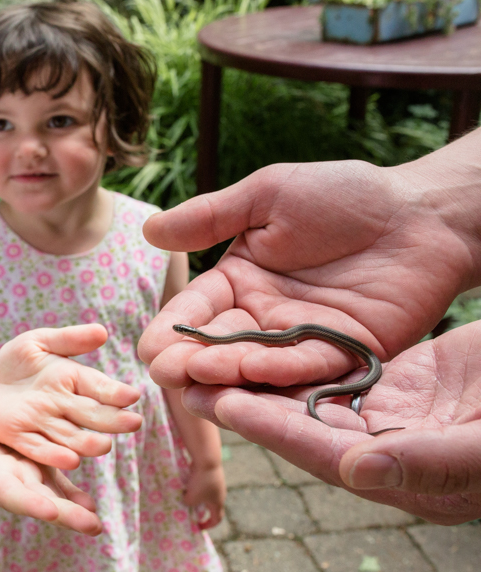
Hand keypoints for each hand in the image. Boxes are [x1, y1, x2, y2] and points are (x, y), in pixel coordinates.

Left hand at [0, 324, 142, 470]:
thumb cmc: (16, 360)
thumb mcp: (38, 342)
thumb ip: (69, 339)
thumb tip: (103, 331)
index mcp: (72, 380)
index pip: (98, 387)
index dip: (115, 392)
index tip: (132, 396)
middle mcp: (63, 405)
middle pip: (91, 415)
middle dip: (112, 420)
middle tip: (134, 424)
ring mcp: (43, 423)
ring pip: (70, 436)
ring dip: (88, 443)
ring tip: (106, 446)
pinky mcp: (20, 438)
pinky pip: (39, 448)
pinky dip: (54, 455)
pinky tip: (70, 461)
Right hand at [0, 415, 102, 534]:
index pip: (10, 494)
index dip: (29, 503)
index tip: (50, 511)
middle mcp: (10, 481)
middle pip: (40, 501)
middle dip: (66, 515)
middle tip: (92, 526)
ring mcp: (23, 474)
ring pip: (53, 494)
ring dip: (75, 509)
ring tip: (96, 523)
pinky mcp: (32, 464)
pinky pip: (56, 479)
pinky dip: (71, 492)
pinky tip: (90, 502)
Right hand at [138, 149, 480, 391]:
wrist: (422, 213)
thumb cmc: (344, 195)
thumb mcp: (267, 196)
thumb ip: (211, 217)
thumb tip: (148, 231)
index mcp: (238, 282)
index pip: (194, 312)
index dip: (171, 332)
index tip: (150, 350)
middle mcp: (263, 317)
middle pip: (218, 347)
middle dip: (190, 362)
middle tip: (167, 373)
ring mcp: (302, 340)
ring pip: (256, 365)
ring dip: (228, 373)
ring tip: (201, 376)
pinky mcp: (345, 354)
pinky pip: (309, 368)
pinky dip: (282, 371)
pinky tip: (256, 371)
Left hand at [180, 321, 480, 524]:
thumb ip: (426, 460)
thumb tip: (356, 468)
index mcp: (404, 474)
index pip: (321, 449)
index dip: (268, 425)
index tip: (219, 401)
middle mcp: (386, 450)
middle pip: (300, 424)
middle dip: (246, 401)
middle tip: (188, 377)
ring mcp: (391, 418)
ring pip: (311, 397)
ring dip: (261, 376)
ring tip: (210, 352)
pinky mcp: (400, 386)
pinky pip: (337, 374)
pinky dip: (298, 358)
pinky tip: (261, 336)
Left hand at [183, 464, 225, 530]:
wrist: (207, 460)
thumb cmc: (200, 483)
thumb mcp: (190, 498)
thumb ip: (188, 504)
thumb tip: (186, 500)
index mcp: (217, 503)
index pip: (216, 519)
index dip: (208, 525)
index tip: (198, 526)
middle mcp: (219, 494)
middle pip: (210, 506)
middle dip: (200, 510)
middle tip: (189, 510)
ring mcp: (216, 483)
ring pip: (205, 494)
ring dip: (196, 496)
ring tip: (184, 495)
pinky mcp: (211, 474)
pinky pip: (202, 484)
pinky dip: (195, 486)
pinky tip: (186, 484)